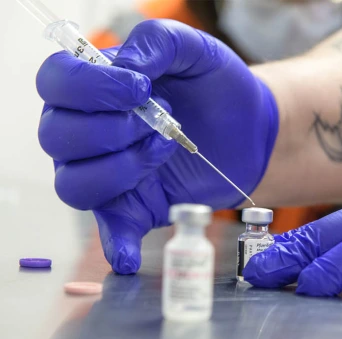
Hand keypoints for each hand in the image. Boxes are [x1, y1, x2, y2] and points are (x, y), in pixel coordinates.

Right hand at [36, 19, 278, 273]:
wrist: (250, 131)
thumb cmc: (218, 89)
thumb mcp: (195, 50)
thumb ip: (158, 43)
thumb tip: (125, 69)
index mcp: (94, 88)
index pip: (56, 83)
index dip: (89, 86)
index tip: (139, 87)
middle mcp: (87, 133)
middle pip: (58, 137)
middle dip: (112, 129)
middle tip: (160, 121)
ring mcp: (107, 173)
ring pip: (74, 184)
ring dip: (121, 168)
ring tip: (164, 149)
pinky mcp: (135, 206)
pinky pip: (110, 229)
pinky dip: (116, 244)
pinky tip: (128, 257)